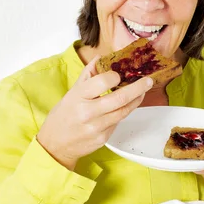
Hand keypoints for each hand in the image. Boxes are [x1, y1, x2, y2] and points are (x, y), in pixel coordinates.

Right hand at [37, 55, 152, 170]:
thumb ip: (87, 75)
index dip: (114, 76)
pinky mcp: (103, 139)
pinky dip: (123, 113)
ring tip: (142, 92)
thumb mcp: (71, 93)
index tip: (119, 75)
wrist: (56, 145)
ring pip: (123, 111)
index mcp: (78, 97)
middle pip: (120, 98)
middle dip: (138, 87)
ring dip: (136, 100)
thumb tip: (100, 58)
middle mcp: (88, 112)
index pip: (102, 81)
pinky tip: (126, 107)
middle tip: (148, 81)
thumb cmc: (63, 116)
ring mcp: (96, 127)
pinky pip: (118, 122)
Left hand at [194, 94, 203, 196]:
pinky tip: (198, 158)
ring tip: (190, 147)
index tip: (193, 141)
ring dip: (195, 159)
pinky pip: (202, 175)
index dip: (199, 152)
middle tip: (186, 141)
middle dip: (193, 152)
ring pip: (199, 170)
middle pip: (200, 164)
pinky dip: (199, 167)